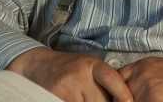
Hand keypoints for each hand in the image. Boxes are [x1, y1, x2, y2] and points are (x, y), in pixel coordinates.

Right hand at [7, 47, 132, 101]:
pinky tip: (72, 99)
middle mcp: (80, 74)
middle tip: (91, 97)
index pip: (112, 79)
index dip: (123, 93)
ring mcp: (66, 86)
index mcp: (93, 65)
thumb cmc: (71, 69)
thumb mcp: (89, 68)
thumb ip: (105, 83)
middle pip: (100, 101)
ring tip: (80, 97)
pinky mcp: (54, 95)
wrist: (39, 65)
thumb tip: (124, 101)